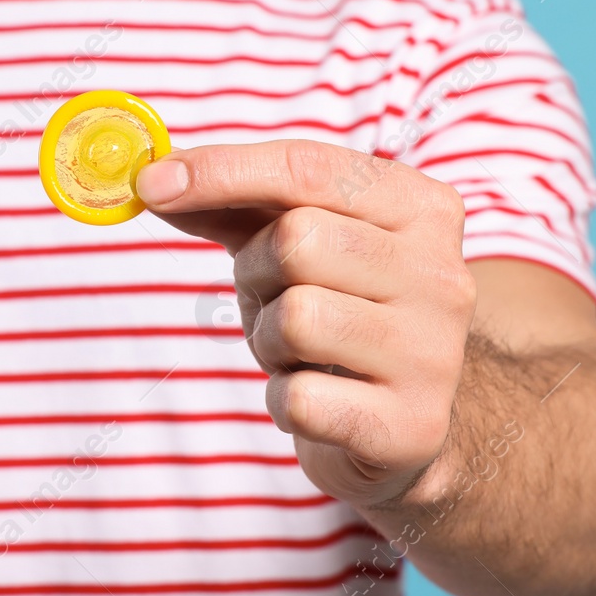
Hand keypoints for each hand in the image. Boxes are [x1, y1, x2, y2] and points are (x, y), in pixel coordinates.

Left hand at [135, 140, 477, 508]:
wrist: (410, 424)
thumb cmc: (342, 312)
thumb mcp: (296, 243)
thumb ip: (233, 203)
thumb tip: (156, 178)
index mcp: (421, 208)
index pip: (308, 168)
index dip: (221, 171)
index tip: (153, 183)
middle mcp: (442, 274)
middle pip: (296, 239)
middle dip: (255, 271)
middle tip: (274, 298)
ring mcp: (434, 353)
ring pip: (297, 317)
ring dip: (268, 338)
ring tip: (299, 351)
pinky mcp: (412, 426)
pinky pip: (299, 398)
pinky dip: (282, 399)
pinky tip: (315, 397)